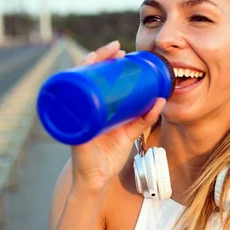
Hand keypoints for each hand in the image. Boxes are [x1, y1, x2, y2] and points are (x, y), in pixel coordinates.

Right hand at [70, 40, 165, 194]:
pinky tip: (72, 77)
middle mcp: (81, 107)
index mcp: (93, 106)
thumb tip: (161, 99)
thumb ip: (144, 118)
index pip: (95, 77)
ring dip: (85, 66)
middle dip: (97, 57)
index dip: (104, 60)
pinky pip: (67, 109)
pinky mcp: (73, 129)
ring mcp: (75, 116)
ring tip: (102, 55)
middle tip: (116, 49)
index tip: (121, 50)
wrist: (99, 180)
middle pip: (83, 74)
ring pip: (74, 84)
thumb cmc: (109, 155)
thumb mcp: (130, 132)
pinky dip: (68, 93)